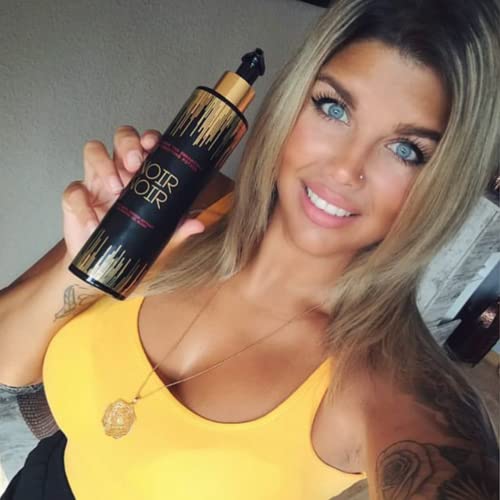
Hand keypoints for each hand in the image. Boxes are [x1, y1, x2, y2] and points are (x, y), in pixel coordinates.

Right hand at [61, 125, 204, 258]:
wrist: (107, 267)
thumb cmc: (136, 242)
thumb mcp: (161, 238)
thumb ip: (177, 229)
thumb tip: (198, 224)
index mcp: (142, 173)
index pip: (147, 144)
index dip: (150, 138)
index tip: (154, 145)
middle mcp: (120, 170)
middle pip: (121, 137)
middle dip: (128, 144)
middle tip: (135, 165)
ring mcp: (96, 181)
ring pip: (93, 150)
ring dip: (104, 165)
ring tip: (117, 189)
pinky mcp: (75, 199)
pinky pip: (74, 192)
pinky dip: (83, 207)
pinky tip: (95, 224)